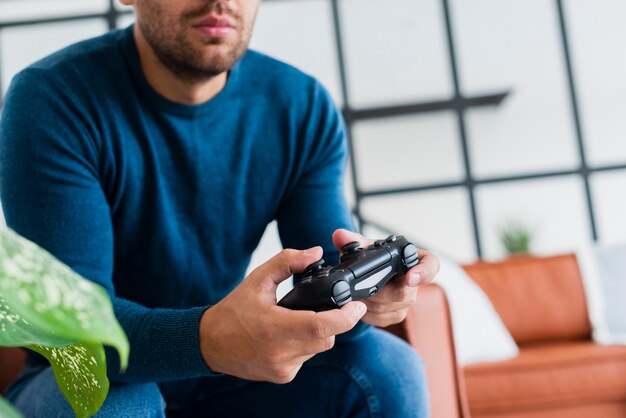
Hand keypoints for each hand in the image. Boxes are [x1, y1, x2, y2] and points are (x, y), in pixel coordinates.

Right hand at [199, 247, 366, 383]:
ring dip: (316, 334)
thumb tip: (316, 252)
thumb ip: (288, 261)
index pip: (322, 327)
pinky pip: (306, 358)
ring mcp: (283, 368)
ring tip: (296, 320)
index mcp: (275, 328)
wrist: (210, 343)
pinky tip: (287, 336)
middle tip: (321, 307)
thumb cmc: (233, 310)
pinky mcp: (283, 376)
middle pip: (327, 338)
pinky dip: (304, 345)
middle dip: (331, 322)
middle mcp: (281, 352)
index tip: (358, 306)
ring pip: (318, 349)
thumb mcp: (258, 278)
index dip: (346, 317)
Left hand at [332, 229, 439, 326]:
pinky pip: (383, 319)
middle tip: (358, 289)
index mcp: (412, 258)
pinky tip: (358, 304)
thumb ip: (353, 240)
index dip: (423, 272)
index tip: (410, 278)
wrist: (369, 271)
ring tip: (355, 294)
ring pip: (390, 308)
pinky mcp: (396, 314)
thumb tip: (340, 236)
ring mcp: (407, 300)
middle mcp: (414, 280)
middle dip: (377, 292)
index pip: (430, 265)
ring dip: (369, 303)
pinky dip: (367, 313)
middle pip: (403, 293)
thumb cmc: (373, 256)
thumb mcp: (364, 245)